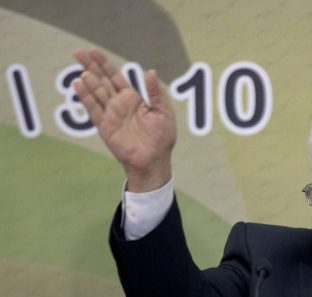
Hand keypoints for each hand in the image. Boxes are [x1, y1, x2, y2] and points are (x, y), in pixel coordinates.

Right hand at [73, 48, 175, 191]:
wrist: (154, 161)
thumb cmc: (162, 138)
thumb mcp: (163, 113)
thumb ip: (156, 93)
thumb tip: (151, 71)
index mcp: (133, 99)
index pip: (115, 77)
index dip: (104, 64)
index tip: (93, 51)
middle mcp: (119, 104)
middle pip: (101, 80)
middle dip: (90, 66)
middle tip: (78, 52)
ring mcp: (110, 114)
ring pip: (96, 93)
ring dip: (88, 81)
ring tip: (82, 71)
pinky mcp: (104, 126)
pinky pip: (93, 109)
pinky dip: (86, 97)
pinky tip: (78, 85)